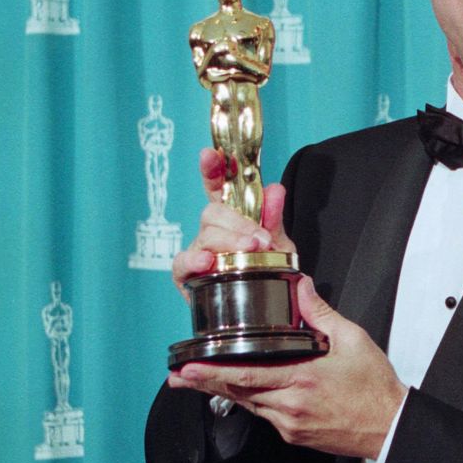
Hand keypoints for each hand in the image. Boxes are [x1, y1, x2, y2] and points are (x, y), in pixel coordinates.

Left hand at [167, 276, 406, 458]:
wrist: (390, 425)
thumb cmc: (375, 385)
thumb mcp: (352, 339)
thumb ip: (320, 312)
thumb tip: (300, 285)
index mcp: (301, 379)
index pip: (246, 375)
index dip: (212, 372)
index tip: (188, 368)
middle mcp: (289, 406)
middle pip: (237, 393)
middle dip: (205, 383)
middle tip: (178, 376)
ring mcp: (289, 424)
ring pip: (248, 405)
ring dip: (224, 391)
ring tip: (200, 380)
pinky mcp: (294, 434)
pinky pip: (264, 415)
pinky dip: (250, 400)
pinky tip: (243, 390)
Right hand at [172, 148, 294, 295]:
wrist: (267, 308)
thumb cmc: (267, 271)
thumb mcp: (279, 243)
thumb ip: (274, 218)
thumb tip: (275, 189)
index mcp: (231, 217)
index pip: (217, 187)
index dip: (212, 169)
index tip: (209, 154)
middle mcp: (211, 231)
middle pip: (213, 212)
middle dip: (238, 222)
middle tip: (262, 239)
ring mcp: (198, 252)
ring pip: (205, 235)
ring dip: (230, 240)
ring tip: (251, 250)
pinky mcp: (187, 276)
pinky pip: (183, 263)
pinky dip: (194, 260)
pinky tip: (207, 261)